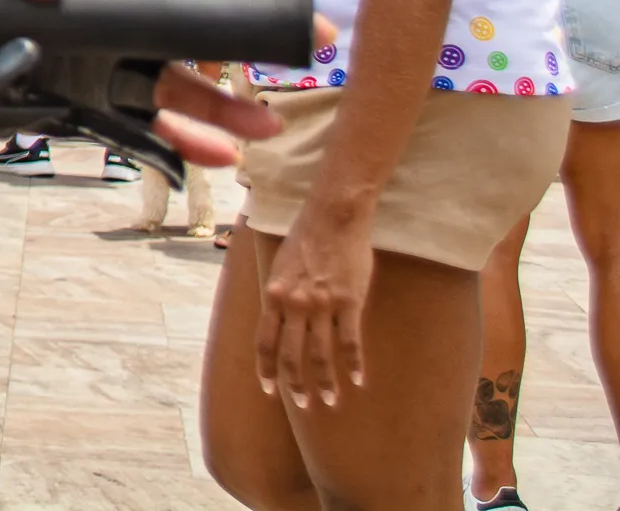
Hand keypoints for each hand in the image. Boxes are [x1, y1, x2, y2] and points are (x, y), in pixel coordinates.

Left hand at [0, 0, 314, 165]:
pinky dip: (172, 145)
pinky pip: (131, 129)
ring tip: (264, 129)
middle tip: (303, 59)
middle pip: (186, 39)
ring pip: (170, 90)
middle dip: (244, 50)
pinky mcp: (71, 108)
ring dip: (218, 110)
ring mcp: (91, 70)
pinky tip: (213, 157)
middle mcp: (101, 25)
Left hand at [258, 207, 374, 407]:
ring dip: (326, 382)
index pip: (264, 342)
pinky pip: (350, 342)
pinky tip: (359, 380)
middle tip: (303, 404)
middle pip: (291, 355)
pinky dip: (354, 364)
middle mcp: (294, 304)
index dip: (266, 369)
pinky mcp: (349, 302)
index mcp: (273, 295)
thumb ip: (278, 295)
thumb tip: (277, 317)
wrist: (331, 218)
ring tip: (332, 401)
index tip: (269, 390)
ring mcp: (321, 304)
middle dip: (295, 384)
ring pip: (321, 355)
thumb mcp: (280, 267)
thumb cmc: (305, 240)